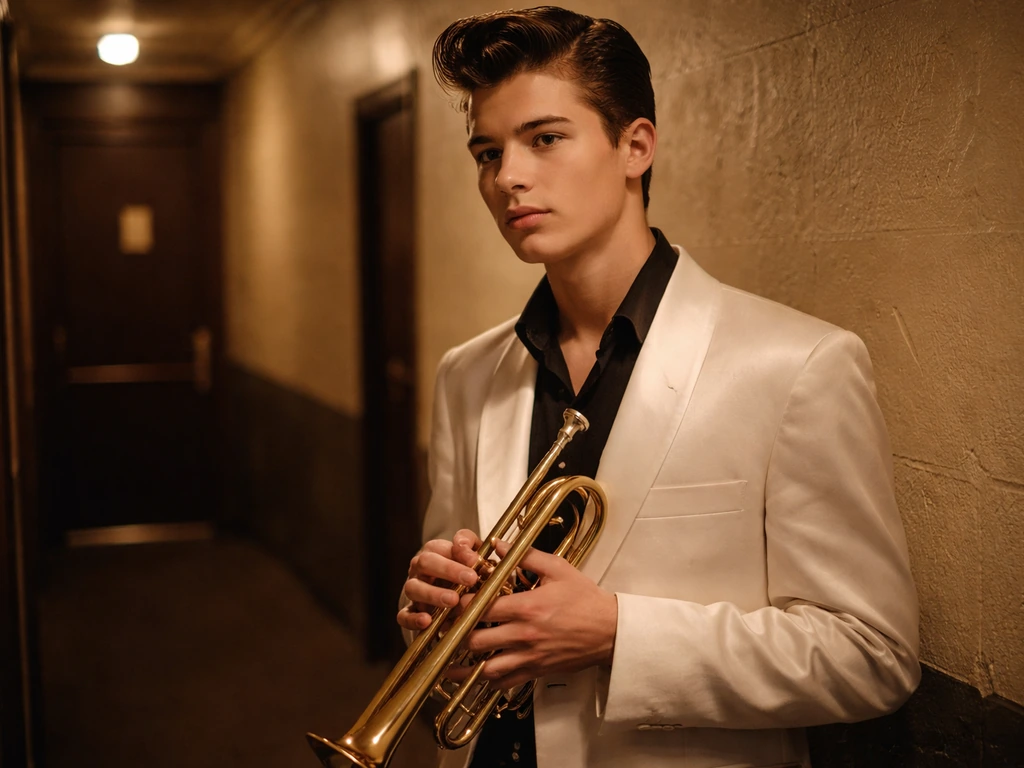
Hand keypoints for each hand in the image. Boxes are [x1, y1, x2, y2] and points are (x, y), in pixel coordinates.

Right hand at [397, 529, 480, 632]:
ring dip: (433, 594)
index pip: (439, 547)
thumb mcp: (471, 552)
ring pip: (413, 588)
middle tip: (470, 579)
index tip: (475, 561)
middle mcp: (420, 569)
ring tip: (453, 601)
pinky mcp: (410, 612)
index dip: (457, 553)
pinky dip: (412, 619)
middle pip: (425, 562)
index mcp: (434, 552)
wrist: (454, 594)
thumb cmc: (465, 569)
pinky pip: (404, 616)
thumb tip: (465, 548)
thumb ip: (469, 543)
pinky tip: (427, 621)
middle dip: (448, 570)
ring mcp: (414, 590)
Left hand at [452, 541, 617, 689]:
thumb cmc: (585, 599)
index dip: (462, 605)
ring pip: (486, 669)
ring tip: (449, 658)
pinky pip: (504, 683)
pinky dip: (486, 681)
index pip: (482, 608)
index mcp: (527, 607)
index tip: (454, 600)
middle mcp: (525, 635)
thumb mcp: (557, 569)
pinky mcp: (536, 671)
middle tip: (448, 627)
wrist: (610, 630)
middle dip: (458, 634)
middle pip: (477, 640)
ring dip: (466, 664)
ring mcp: (530, 657)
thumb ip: (525, 555)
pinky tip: (474, 676)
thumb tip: (497, 544)